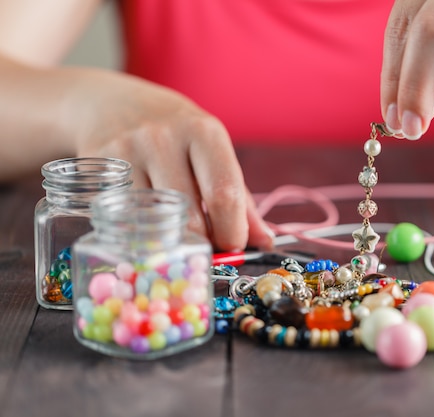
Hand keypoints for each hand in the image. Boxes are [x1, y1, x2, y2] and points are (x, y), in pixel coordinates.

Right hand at [70, 70, 273, 251]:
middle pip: (189, 214)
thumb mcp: (212, 153)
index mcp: (204, 132)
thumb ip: (240, 200)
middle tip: (205, 249)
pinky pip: (122, 219)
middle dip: (203, 243)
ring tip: (177, 237)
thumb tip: (266, 242)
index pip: (224, 194)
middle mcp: (164, 137)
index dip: (232, 232)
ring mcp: (126, 151)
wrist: (109, 102)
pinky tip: (145, 226)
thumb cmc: (175, 134)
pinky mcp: (97, 168)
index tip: (233, 246)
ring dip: (170, 242)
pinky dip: (138, 233)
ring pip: (153, 222)